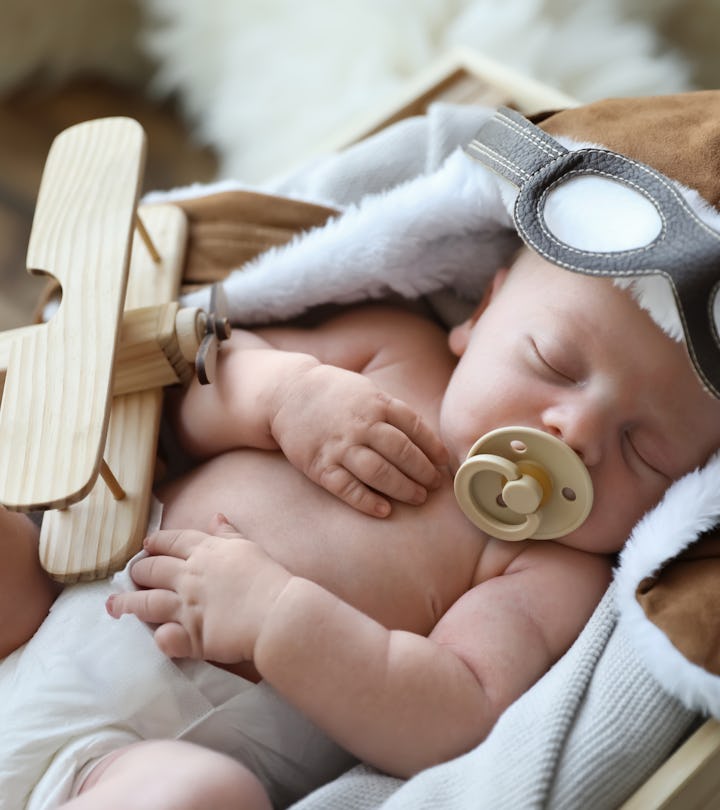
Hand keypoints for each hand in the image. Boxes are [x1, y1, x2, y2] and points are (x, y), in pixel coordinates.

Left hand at [106, 515, 290, 663]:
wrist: (278, 613)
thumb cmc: (269, 578)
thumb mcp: (248, 547)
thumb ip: (228, 534)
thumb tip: (215, 517)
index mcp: (205, 552)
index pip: (172, 542)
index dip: (156, 542)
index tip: (146, 545)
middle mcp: (189, 577)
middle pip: (153, 570)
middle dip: (137, 571)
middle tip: (130, 575)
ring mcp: (186, 608)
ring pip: (147, 603)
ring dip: (128, 604)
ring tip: (113, 606)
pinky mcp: (191, 636)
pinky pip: (165, 638)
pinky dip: (158, 637)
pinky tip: (153, 637)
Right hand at [270, 364, 448, 516]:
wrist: (287, 393)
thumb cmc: (335, 394)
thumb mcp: (367, 391)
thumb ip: (392, 412)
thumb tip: (425, 439)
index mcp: (376, 403)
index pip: (414, 428)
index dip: (432, 447)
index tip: (443, 462)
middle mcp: (361, 425)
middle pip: (401, 453)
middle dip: (422, 472)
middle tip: (434, 486)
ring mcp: (339, 446)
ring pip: (378, 472)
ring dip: (402, 488)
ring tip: (418, 498)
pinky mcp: (320, 465)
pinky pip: (346, 488)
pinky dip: (367, 501)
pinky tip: (384, 510)